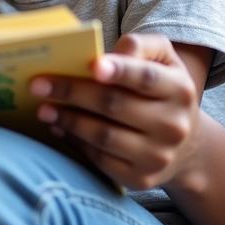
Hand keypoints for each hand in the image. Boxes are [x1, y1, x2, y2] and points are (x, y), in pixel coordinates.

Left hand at [30, 33, 201, 190]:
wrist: (186, 144)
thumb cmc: (161, 88)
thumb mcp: (162, 59)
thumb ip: (139, 46)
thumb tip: (105, 53)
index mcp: (178, 89)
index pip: (145, 77)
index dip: (119, 70)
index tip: (91, 64)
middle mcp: (172, 125)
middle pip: (114, 105)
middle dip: (72, 92)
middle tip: (38, 84)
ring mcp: (158, 156)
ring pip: (104, 136)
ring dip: (68, 121)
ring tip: (43, 109)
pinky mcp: (141, 179)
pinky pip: (101, 160)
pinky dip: (76, 142)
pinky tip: (59, 129)